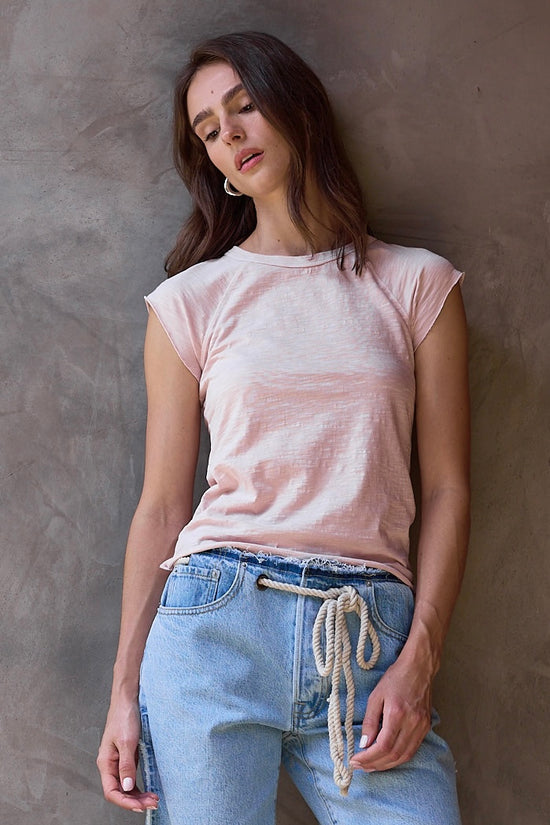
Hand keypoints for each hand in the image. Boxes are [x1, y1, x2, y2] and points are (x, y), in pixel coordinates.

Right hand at [97, 698, 158, 812]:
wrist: (128, 699)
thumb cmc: (124, 716)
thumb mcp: (127, 741)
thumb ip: (127, 765)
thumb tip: (126, 787)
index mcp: (105, 762)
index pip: (111, 791)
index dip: (125, 802)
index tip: (140, 806)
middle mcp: (110, 764)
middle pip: (119, 791)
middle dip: (135, 801)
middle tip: (152, 803)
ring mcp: (118, 761)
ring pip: (126, 786)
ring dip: (138, 795)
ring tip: (152, 799)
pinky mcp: (127, 757)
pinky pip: (130, 777)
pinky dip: (138, 785)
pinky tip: (148, 789)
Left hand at [349, 656, 431, 772]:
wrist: (419, 668)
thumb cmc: (395, 678)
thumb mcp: (376, 696)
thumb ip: (370, 721)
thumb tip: (364, 744)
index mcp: (397, 714)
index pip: (382, 746)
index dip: (368, 758)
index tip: (355, 760)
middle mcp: (412, 723)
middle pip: (393, 755)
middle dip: (375, 764)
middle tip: (360, 766)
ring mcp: (421, 727)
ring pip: (404, 756)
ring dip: (386, 765)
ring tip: (371, 765)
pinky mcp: (426, 728)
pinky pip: (412, 750)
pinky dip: (398, 758)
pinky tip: (387, 758)